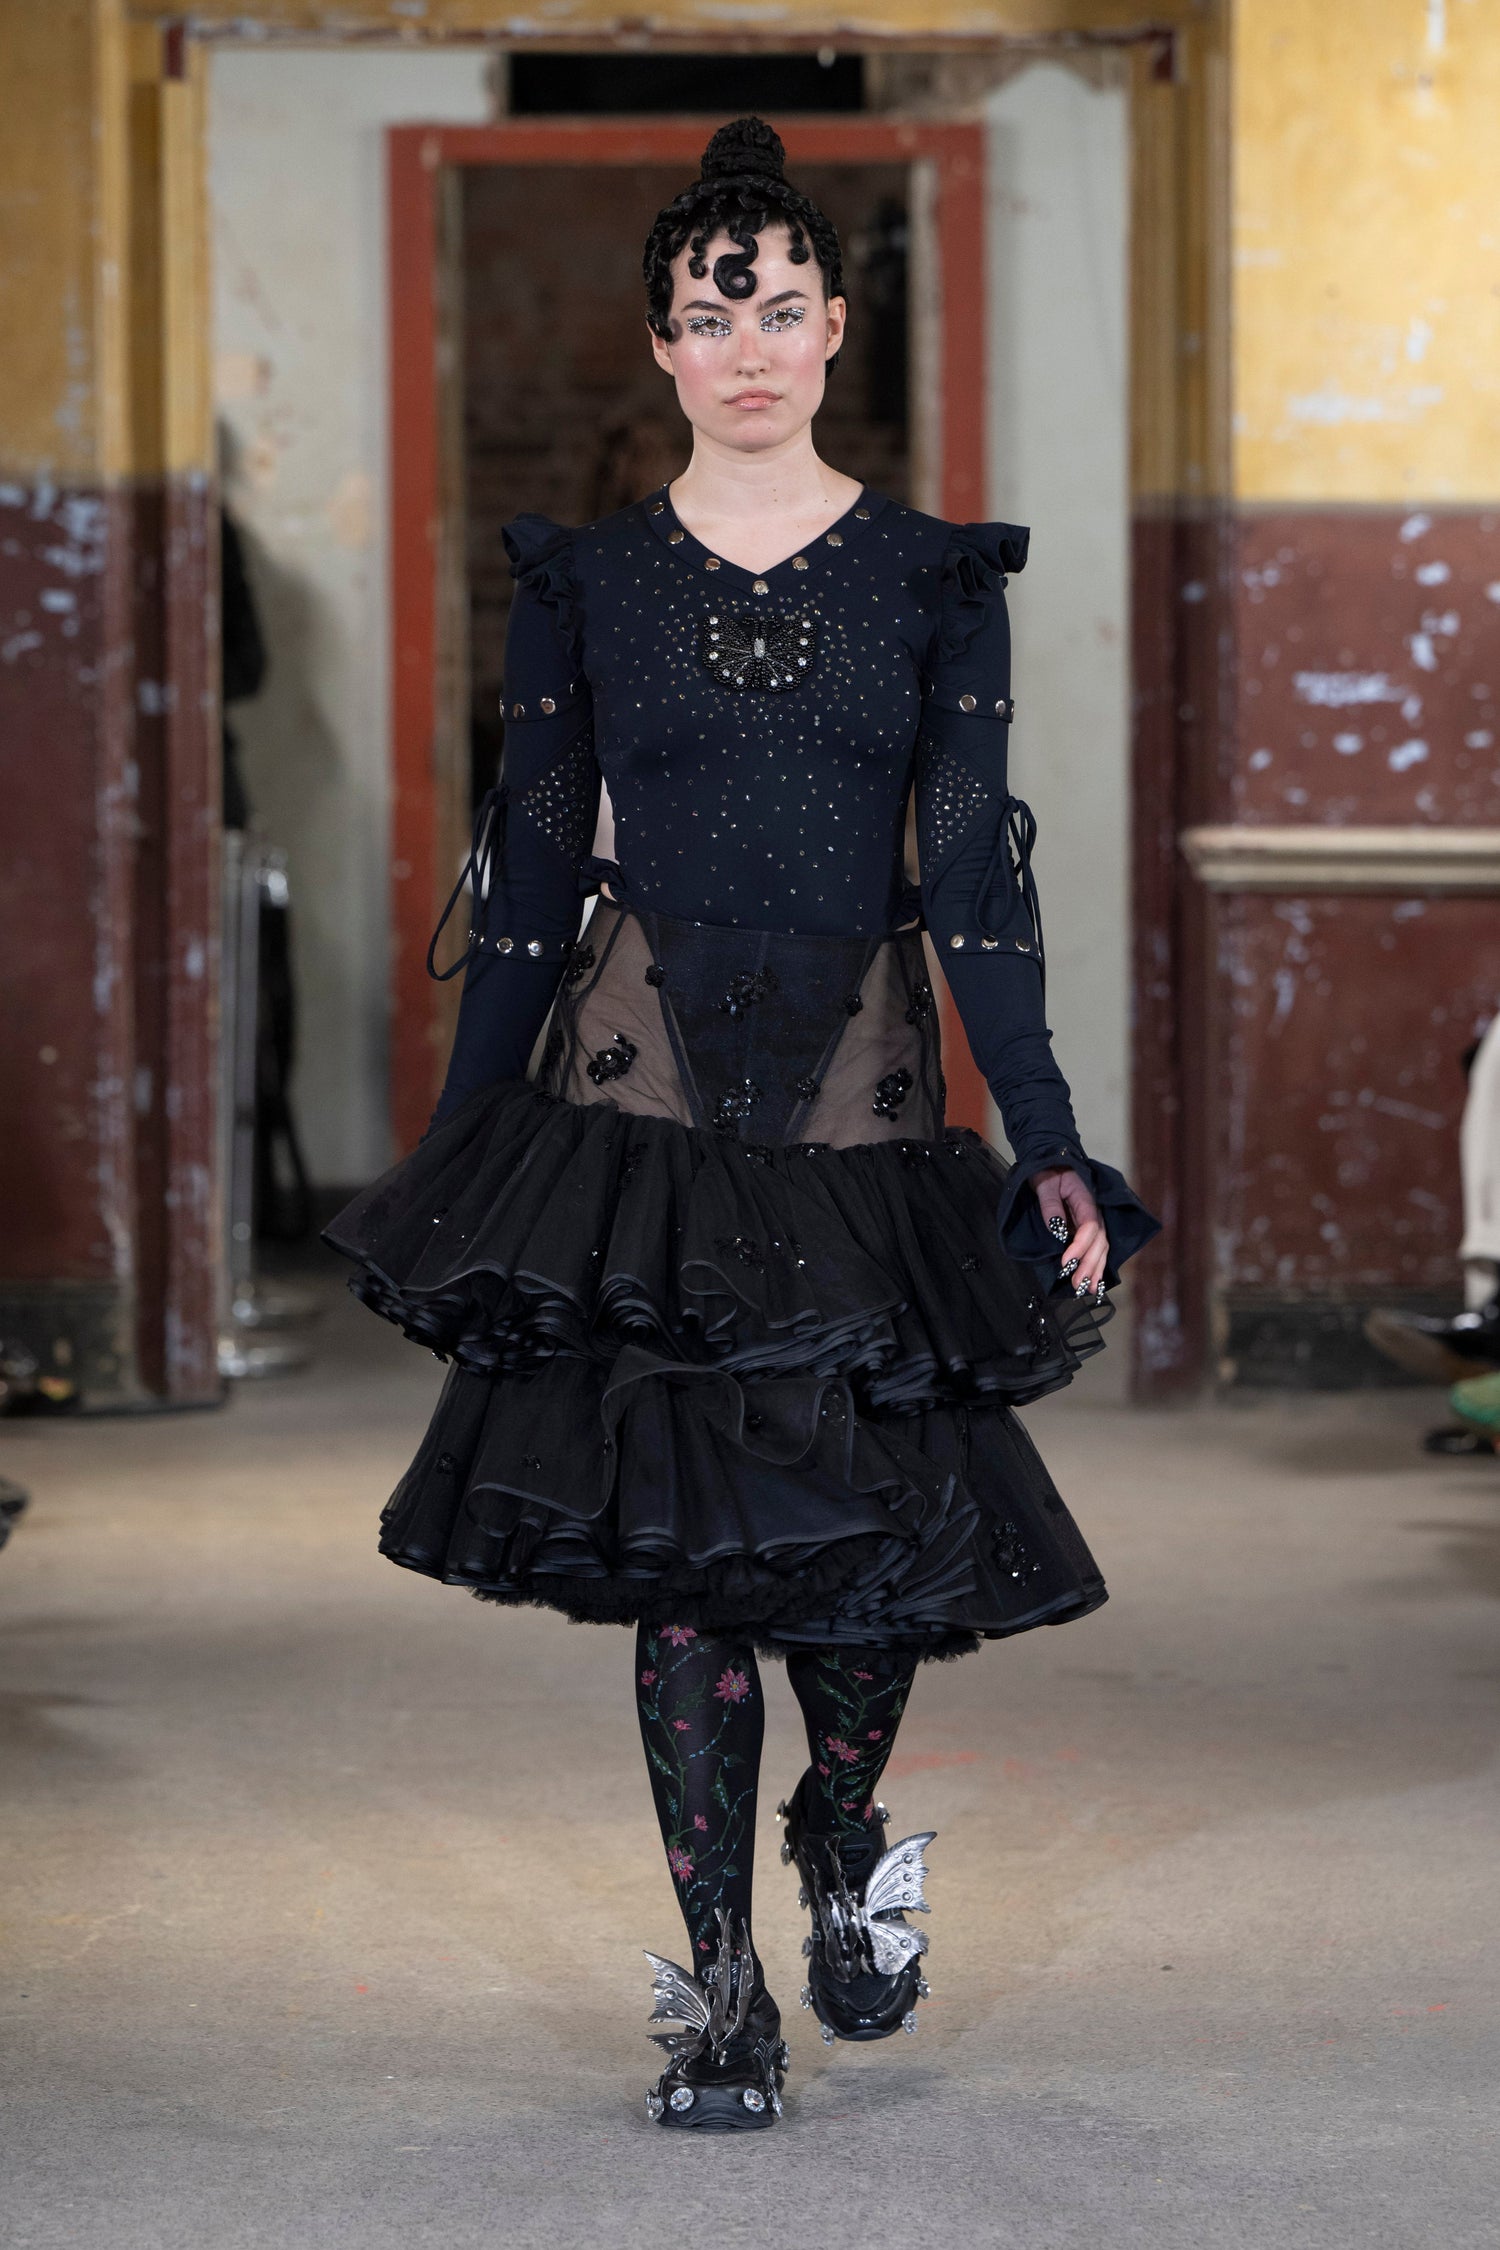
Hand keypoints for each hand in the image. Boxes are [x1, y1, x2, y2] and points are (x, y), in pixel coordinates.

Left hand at [1032, 1167, 1107, 1302]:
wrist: (1051, 1161)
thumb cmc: (1047, 1171)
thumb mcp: (1045, 1184)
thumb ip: (1050, 1206)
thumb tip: (1056, 1229)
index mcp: (1086, 1200)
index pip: (1090, 1226)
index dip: (1080, 1246)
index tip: (1066, 1262)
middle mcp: (1094, 1212)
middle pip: (1099, 1242)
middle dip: (1089, 1264)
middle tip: (1077, 1283)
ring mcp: (1093, 1221)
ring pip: (1100, 1248)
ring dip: (1095, 1269)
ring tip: (1087, 1290)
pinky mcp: (1087, 1228)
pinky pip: (1096, 1248)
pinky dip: (1095, 1265)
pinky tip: (1092, 1282)